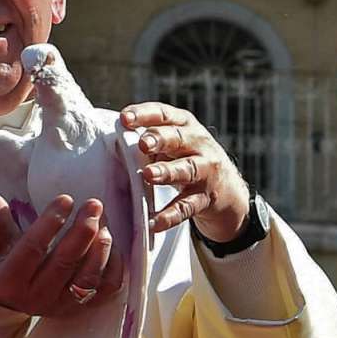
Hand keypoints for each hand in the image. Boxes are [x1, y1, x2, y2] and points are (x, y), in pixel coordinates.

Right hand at [0, 188, 123, 316]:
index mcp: (9, 279)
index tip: (65, 199)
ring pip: (88, 278)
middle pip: (65, 264)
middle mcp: (35, 297)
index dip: (50, 223)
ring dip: (101, 247)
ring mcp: (60, 306)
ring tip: (104, 220)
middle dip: (83, 231)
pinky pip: (105, 290)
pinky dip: (114, 266)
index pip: (32, 249)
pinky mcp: (79, 308)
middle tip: (94, 204)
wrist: (4, 295)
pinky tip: (110, 242)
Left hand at [120, 102, 249, 241]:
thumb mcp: (172, 142)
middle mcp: (198, 144)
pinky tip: (154, 222)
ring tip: (149, 176)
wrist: (227, 189)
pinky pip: (186, 207)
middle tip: (142, 144)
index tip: (124, 118)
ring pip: (186, 169)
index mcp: (185, 125)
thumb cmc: (185, 157)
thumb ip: (148, 137)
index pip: (163, 114)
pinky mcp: (206, 198)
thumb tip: (110, 138)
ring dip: (167, 172)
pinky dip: (170, 215)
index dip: (144, 115)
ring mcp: (205, 172)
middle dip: (159, 139)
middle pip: (178, 138)